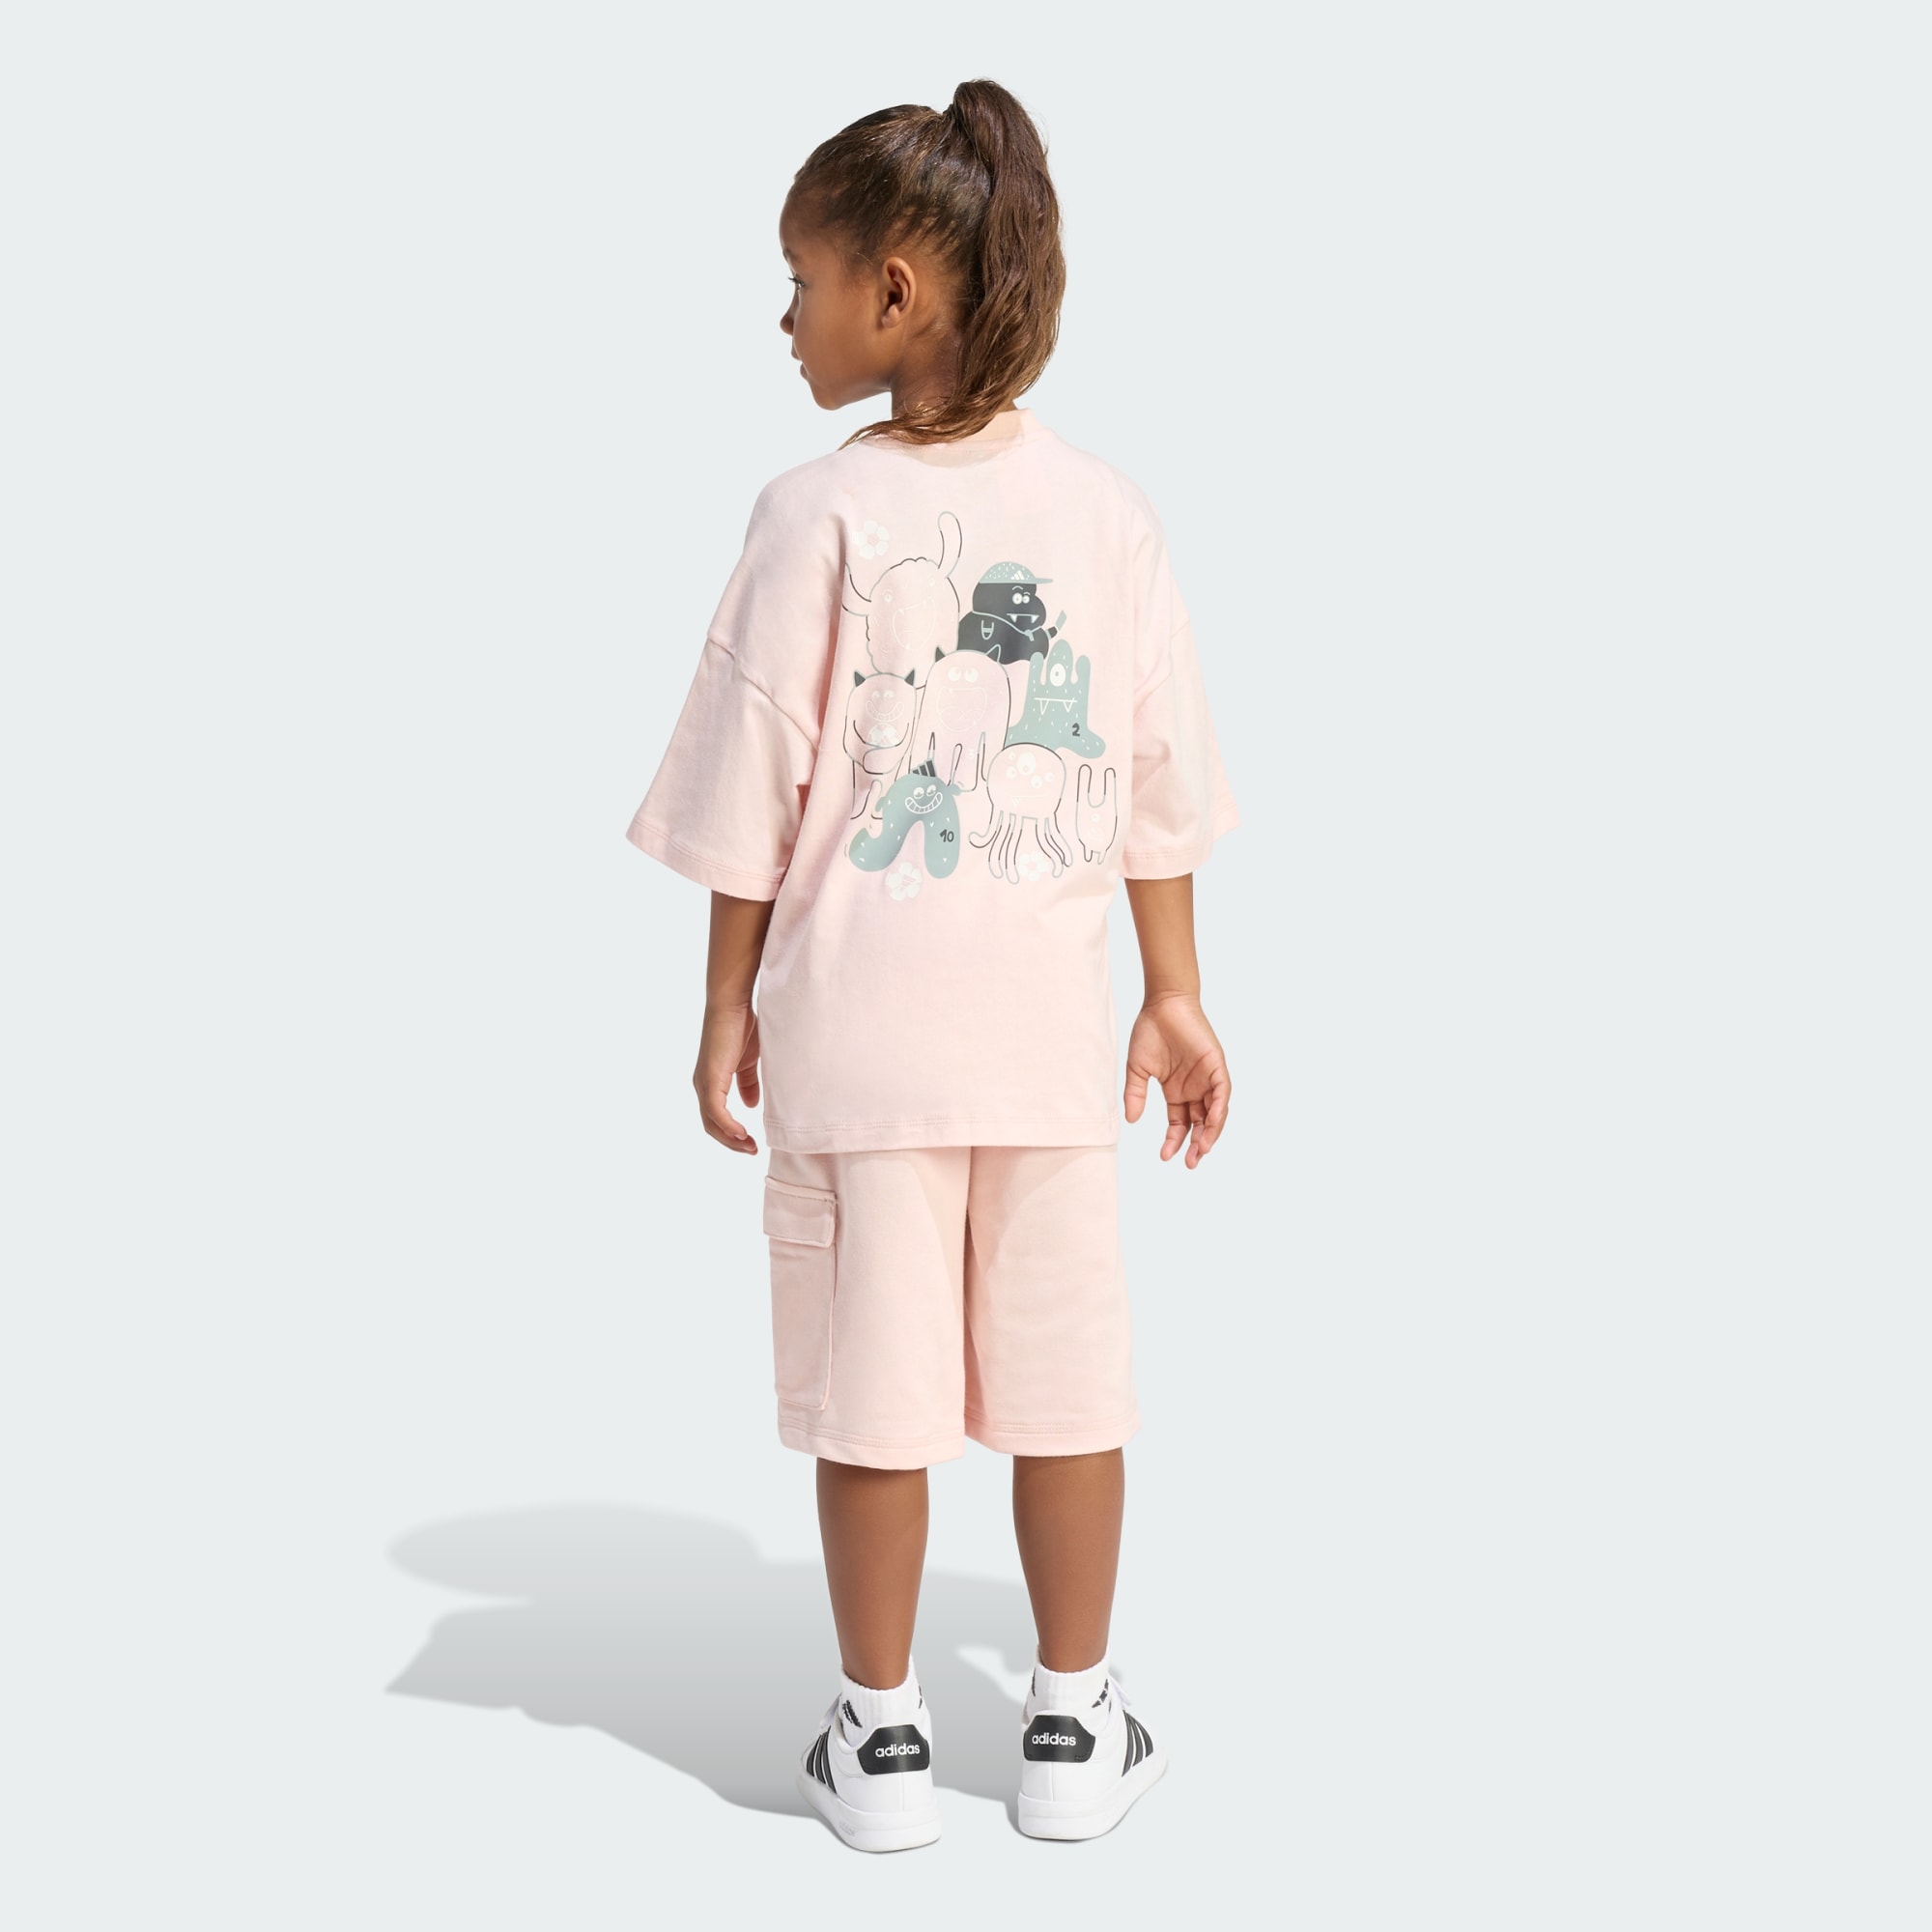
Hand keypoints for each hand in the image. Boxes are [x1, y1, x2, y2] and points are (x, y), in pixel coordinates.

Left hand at [694, 1003, 760, 1153]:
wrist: (732, 1005)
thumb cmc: (741, 1027)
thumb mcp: (748, 1062)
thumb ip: (748, 1083)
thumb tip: (751, 1105)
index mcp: (711, 1083)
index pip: (716, 1119)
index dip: (732, 1134)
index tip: (751, 1143)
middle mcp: (702, 1086)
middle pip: (711, 1126)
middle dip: (732, 1142)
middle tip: (752, 1150)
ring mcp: (704, 1083)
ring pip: (711, 1123)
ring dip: (731, 1139)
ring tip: (749, 1146)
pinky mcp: (710, 1078)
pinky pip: (715, 1111)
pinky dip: (728, 1126)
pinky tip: (742, 1134)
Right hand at [1123, 993, 1230, 1167]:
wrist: (1163, 1004)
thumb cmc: (1150, 1031)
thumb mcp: (1138, 1069)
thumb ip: (1136, 1094)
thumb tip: (1132, 1121)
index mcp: (1176, 1090)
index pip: (1179, 1123)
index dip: (1174, 1140)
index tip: (1165, 1156)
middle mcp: (1194, 1088)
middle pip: (1200, 1123)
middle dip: (1196, 1144)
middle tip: (1190, 1163)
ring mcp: (1207, 1078)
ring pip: (1215, 1112)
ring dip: (1210, 1133)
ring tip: (1201, 1150)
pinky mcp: (1216, 1065)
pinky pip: (1222, 1092)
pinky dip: (1219, 1109)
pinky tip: (1212, 1124)